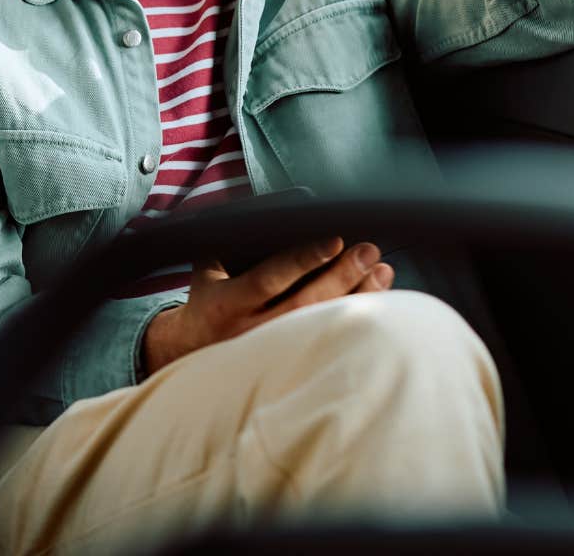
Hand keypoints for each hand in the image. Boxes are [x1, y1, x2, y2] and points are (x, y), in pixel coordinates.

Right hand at [140, 239, 392, 374]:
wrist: (193, 350)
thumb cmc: (208, 299)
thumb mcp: (207, 268)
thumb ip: (231, 243)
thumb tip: (267, 211)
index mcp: (226, 303)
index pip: (268, 279)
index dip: (303, 260)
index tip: (334, 240)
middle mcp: (249, 330)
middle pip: (304, 305)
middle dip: (341, 275)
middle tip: (367, 251)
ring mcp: (271, 351)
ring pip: (322, 326)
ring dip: (356, 297)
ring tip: (380, 271)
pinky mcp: (290, 363)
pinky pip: (330, 340)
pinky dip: (355, 317)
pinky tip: (375, 298)